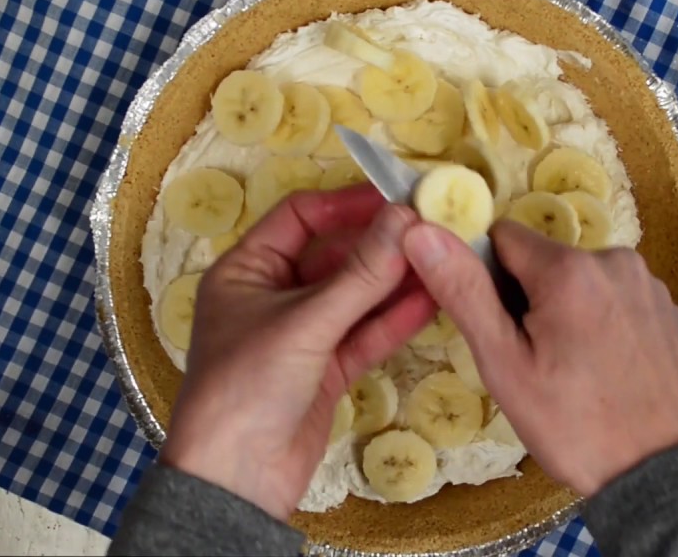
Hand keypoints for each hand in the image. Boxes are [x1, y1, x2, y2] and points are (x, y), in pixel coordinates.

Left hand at [160, 185, 435, 518]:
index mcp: (245, 270)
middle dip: (381, 245)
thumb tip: (404, 218)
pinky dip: (395, 319)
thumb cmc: (246, 387)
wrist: (234, 481)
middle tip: (432, 228)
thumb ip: (360, 273)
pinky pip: (364, 334)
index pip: (300, 218)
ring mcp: (301, 335)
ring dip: (395, 281)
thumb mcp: (305, 322)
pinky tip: (433, 300)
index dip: (347, 205)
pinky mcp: (325, 371)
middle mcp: (272, 296)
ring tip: (443, 259)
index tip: (397, 197)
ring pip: (355, 297)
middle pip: (334, 256)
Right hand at [402, 220, 677, 497]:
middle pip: (547, 261)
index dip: (488, 278)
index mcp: (569, 269)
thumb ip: (464, 292)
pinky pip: (620, 301)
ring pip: (585, 280)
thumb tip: (420, 232)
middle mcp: (617, 260)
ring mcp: (651, 286)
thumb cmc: (572, 424)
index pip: (503, 238)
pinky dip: (607, 325)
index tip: (499, 327)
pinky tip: (609, 371)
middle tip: (536, 360)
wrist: (659, 474)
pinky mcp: (672, 312)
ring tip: (575, 371)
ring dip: (570, 311)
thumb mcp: (504, 365)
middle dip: (531, 298)